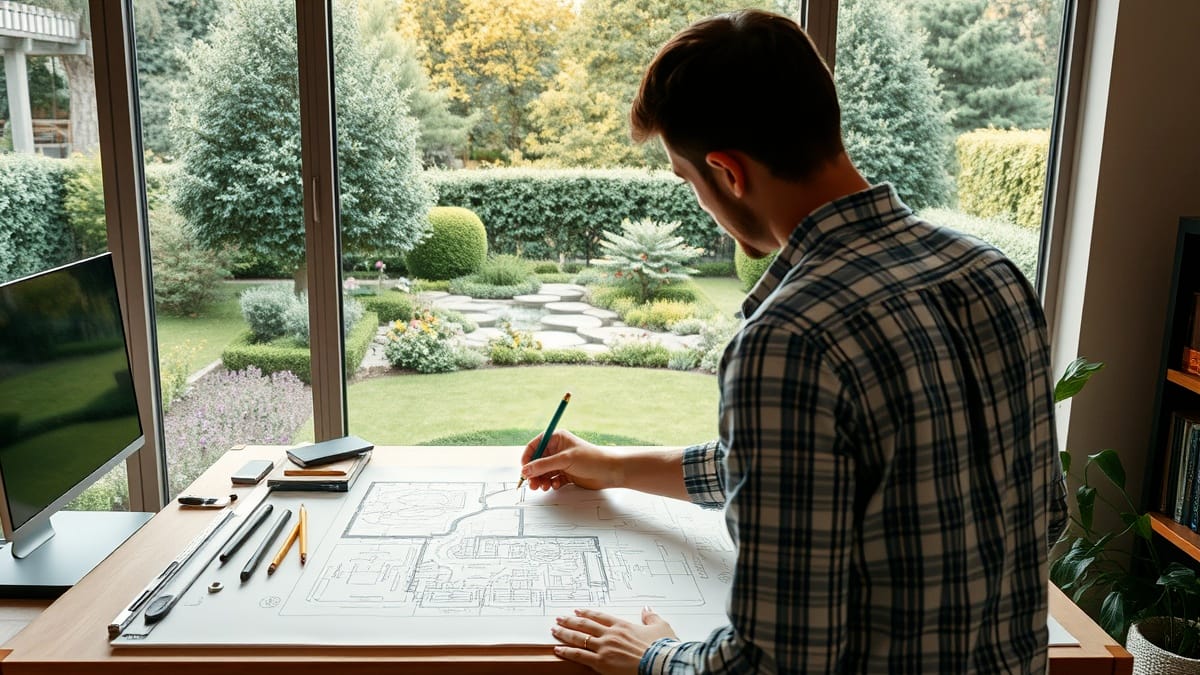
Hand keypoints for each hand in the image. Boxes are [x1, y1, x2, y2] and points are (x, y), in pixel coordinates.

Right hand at [521, 430, 622, 491]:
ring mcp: (562, 462)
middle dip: (534, 473)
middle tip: (532, 484)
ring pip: (544, 472)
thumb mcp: (564, 460)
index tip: (524, 470)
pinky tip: (556, 485)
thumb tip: (525, 470)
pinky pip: (552, 479)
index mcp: (557, 438)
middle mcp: (558, 449)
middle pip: (537, 461)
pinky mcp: (566, 473)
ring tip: (544, 486)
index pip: (535, 446)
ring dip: (542, 480)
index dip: (527, 458)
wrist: (610, 472)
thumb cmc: (592, 459)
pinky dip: (551, 483)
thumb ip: (543, 465)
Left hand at [551, 607, 676, 673]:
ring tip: (555, 629)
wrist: (660, 662)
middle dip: (570, 620)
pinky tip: (558, 649)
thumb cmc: (662, 648)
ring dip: (565, 633)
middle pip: (585, 625)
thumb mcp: (660, 627)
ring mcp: (604, 648)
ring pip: (579, 638)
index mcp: (622, 626)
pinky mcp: (601, 662)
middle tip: (560, 618)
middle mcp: (610, 634)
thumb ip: (651, 617)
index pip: (599, 616)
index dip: (587, 613)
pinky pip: (579, 655)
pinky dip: (567, 652)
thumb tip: (647, 609)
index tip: (578, 610)